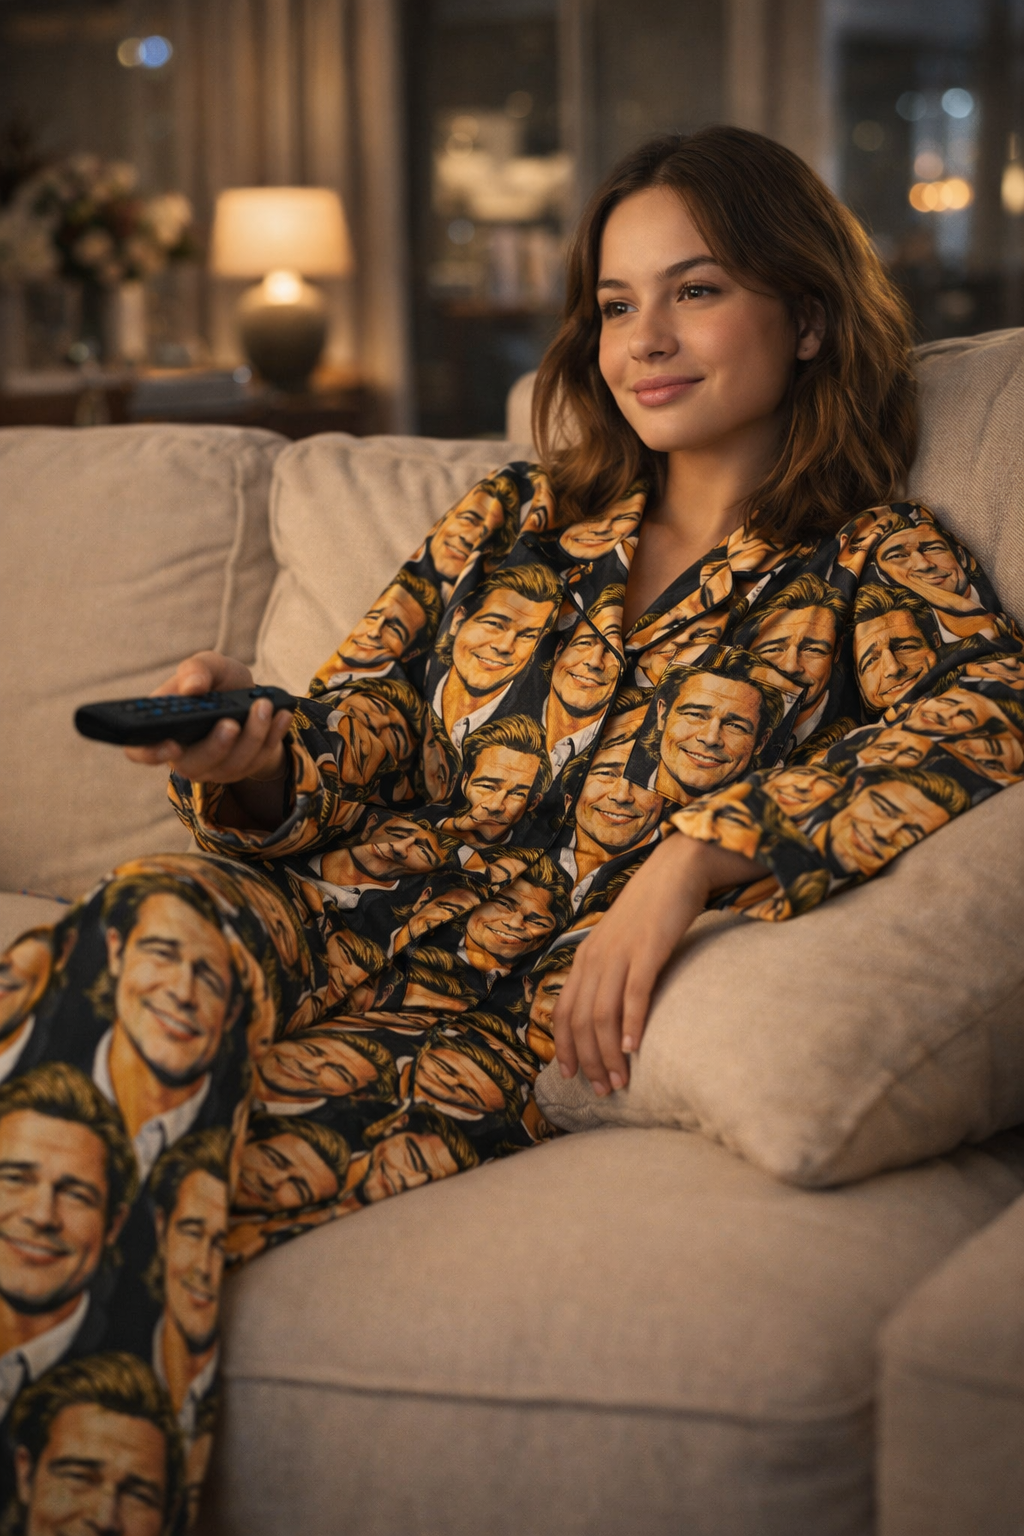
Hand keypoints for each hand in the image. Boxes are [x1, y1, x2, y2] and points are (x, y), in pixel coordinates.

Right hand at [124, 650, 293, 786]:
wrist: (250, 697)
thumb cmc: (218, 682)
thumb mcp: (209, 666)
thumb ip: (197, 669)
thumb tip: (192, 687)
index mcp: (163, 727)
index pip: (140, 750)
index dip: (150, 753)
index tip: (171, 743)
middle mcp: (184, 754)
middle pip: (193, 765)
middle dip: (216, 745)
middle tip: (231, 722)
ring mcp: (213, 766)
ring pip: (230, 765)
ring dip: (251, 735)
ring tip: (264, 705)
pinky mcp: (241, 769)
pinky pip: (257, 761)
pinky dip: (272, 736)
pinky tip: (281, 715)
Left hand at [552, 834, 765, 1095]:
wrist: (676, 869)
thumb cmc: (651, 911)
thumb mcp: (620, 942)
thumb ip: (610, 972)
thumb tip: (610, 1011)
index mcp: (585, 958)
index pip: (563, 1011)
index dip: (564, 1047)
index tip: (571, 1076)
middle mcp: (595, 958)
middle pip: (582, 1021)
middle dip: (589, 1061)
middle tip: (604, 1091)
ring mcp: (620, 953)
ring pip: (604, 1014)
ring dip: (609, 1053)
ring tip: (619, 1082)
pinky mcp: (648, 949)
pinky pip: (634, 993)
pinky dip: (632, 1023)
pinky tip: (635, 1047)